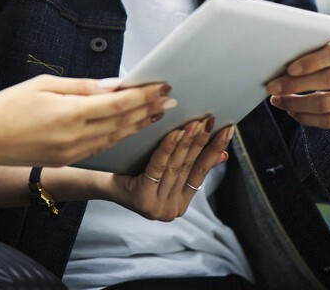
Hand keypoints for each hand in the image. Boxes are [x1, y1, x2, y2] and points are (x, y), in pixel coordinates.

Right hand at [0, 75, 174, 166]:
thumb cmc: (9, 105)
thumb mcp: (45, 84)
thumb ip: (82, 86)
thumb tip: (113, 85)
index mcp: (71, 113)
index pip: (118, 104)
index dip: (143, 95)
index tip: (162, 86)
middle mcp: (76, 136)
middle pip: (123, 123)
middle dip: (149, 110)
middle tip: (171, 100)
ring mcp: (72, 152)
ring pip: (115, 138)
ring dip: (138, 126)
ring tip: (157, 115)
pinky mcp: (66, 160)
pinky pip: (100, 148)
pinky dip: (119, 138)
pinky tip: (129, 130)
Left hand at [105, 118, 233, 221]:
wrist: (100, 180)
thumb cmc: (133, 169)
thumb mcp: (164, 169)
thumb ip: (191, 164)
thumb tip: (221, 154)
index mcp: (180, 203)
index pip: (202, 172)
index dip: (215, 149)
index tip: (228, 129)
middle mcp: (171, 209)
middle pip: (189, 166)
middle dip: (202, 141)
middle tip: (211, 119)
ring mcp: (158, 207)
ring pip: (176, 166)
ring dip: (188, 142)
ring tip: (197, 121)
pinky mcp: (143, 200)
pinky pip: (158, 168)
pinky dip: (167, 148)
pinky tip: (175, 132)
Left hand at [265, 34, 329, 154]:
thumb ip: (314, 52)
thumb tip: (278, 63)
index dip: (311, 62)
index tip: (289, 69)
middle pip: (329, 80)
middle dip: (296, 85)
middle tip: (273, 87)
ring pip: (327, 104)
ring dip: (297, 104)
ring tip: (278, 100)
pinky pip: (329, 121)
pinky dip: (306, 117)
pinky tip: (292, 111)